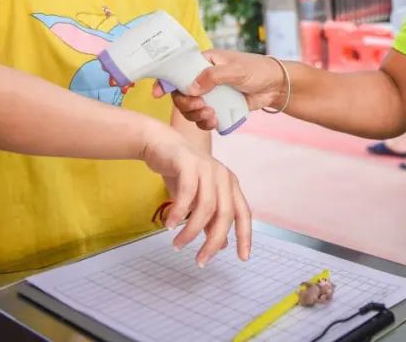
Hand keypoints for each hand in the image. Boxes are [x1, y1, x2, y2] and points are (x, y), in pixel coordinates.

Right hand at [139, 124, 251, 265]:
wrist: (160, 144)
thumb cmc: (181, 173)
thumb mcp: (198, 199)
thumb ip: (211, 219)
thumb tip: (221, 246)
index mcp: (230, 185)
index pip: (244, 214)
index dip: (245, 236)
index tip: (243, 258)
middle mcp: (223, 176)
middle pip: (225, 214)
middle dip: (213, 242)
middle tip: (200, 261)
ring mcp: (208, 168)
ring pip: (206, 207)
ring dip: (191, 231)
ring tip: (177, 245)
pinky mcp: (189, 163)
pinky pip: (187, 193)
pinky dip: (178, 212)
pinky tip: (169, 225)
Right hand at [154, 50, 286, 131]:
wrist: (275, 86)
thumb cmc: (257, 70)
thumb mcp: (236, 69)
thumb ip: (213, 77)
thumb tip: (192, 88)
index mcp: (204, 63)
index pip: (178, 70)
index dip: (165, 81)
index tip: (157, 94)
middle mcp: (203, 78)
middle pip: (181, 94)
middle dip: (186, 104)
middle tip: (201, 108)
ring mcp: (210, 95)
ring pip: (191, 109)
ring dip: (195, 115)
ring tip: (210, 116)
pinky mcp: (218, 108)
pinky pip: (204, 118)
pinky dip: (205, 123)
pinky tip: (214, 122)